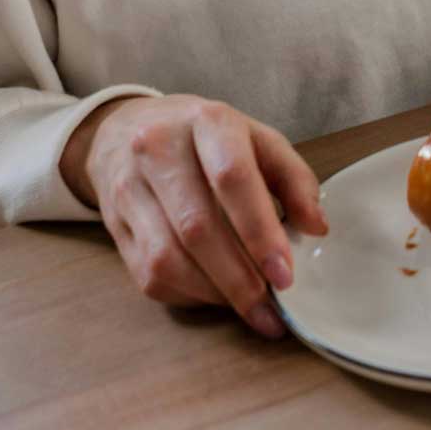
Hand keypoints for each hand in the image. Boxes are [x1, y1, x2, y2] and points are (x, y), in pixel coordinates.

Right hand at [60, 93, 328, 338]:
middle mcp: (159, 150)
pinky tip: (214, 295)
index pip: (232, 178)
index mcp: (207, 121)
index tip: (284, 274)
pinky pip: (148, 274)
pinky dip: (187, 294)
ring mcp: (128, 187)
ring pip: (167, 258)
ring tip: (249, 308)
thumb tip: (316, 227)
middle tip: (271, 308)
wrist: (126, 130)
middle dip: (239, 278)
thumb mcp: (256, 139)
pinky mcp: (113, 224)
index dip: (260, 231)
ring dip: (213, 293)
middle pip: (198, 227)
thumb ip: (293, 179)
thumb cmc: (205, 139)